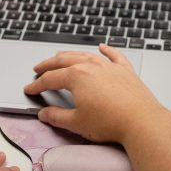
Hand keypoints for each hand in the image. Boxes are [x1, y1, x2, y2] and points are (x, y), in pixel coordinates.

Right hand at [23, 44, 170, 143]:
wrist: (141, 121)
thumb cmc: (111, 123)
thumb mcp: (77, 123)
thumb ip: (57, 117)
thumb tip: (44, 114)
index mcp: (77, 77)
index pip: (51, 79)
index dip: (37, 84)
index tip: (30, 89)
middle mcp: (92, 67)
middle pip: (64, 61)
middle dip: (49, 65)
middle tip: (38, 69)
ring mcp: (110, 67)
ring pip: (86, 55)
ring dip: (70, 55)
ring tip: (61, 57)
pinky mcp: (126, 71)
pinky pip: (114, 55)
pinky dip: (107, 50)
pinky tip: (103, 47)